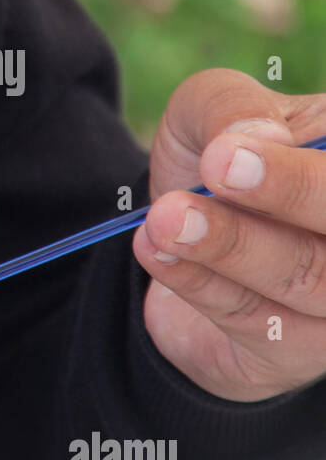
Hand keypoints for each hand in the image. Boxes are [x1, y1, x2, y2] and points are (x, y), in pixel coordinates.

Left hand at [133, 68, 325, 400]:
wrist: (181, 250)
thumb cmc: (212, 167)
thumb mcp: (208, 117)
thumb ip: (229, 109)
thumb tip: (256, 136)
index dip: (297, 168)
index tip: (229, 149)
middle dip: (285, 192)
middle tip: (216, 168)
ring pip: (302, 274)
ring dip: (230, 246)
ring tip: (167, 219)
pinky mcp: (299, 350)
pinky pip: (252, 317)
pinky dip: (200, 282)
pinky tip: (155, 251)